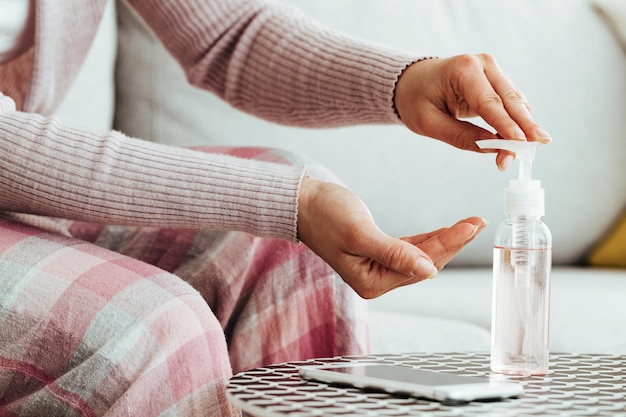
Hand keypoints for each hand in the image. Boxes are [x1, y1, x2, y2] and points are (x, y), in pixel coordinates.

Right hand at [297, 177, 486, 298]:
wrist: (302, 203)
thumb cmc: (324, 215)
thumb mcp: (359, 234)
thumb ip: (394, 253)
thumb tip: (428, 271)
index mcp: (371, 282)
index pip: (420, 265)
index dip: (448, 244)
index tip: (470, 226)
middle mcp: (376, 280)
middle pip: (425, 263)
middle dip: (452, 242)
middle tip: (477, 221)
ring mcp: (377, 267)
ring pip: (421, 255)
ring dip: (445, 239)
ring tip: (470, 223)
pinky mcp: (378, 253)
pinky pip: (411, 248)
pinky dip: (429, 238)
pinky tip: (447, 229)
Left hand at [394, 54, 550, 170]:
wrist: (412, 80)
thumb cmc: (416, 100)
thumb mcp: (429, 123)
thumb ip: (460, 136)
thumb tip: (493, 148)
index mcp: (462, 69)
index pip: (489, 102)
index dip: (506, 124)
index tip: (521, 143)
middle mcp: (483, 64)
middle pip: (510, 100)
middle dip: (524, 127)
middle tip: (539, 146)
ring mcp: (493, 70)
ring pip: (516, 102)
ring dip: (522, 128)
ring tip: (525, 152)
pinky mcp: (497, 80)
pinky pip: (512, 104)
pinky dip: (517, 122)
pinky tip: (521, 140)